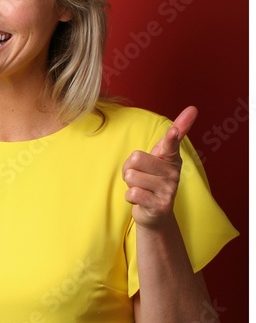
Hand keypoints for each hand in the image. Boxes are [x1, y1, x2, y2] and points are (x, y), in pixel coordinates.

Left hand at [123, 106, 196, 231]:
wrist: (154, 213)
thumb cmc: (152, 180)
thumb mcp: (159, 156)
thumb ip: (169, 137)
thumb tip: (193, 108)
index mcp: (171, 158)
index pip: (171, 144)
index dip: (171, 137)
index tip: (173, 131)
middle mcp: (173, 172)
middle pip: (135, 159)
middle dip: (129, 169)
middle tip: (139, 177)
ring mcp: (168, 189)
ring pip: (131, 177)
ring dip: (130, 184)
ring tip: (141, 188)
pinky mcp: (160, 205)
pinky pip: (132, 194)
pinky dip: (130, 197)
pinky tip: (141, 200)